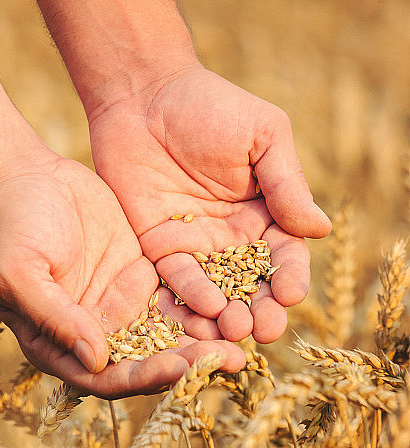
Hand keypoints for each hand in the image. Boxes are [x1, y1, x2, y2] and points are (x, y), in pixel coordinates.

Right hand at [0, 149, 245, 397]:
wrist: (21, 176)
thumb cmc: (9, 228)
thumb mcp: (20, 273)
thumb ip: (56, 317)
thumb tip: (97, 360)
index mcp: (63, 347)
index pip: (110, 377)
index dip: (147, 376)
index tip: (184, 367)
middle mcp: (98, 336)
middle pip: (149, 362)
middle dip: (190, 363)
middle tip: (232, 359)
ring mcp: (122, 308)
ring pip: (170, 334)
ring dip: (206, 338)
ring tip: (246, 335)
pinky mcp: (143, 278)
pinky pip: (179, 297)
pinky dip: (206, 303)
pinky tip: (237, 300)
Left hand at [88, 65, 331, 343]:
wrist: (145, 97)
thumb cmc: (212, 107)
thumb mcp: (263, 136)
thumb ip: (287, 184)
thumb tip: (320, 230)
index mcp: (267, 215)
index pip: (285, 257)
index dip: (291, 278)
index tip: (290, 295)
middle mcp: (234, 240)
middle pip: (253, 286)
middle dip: (261, 310)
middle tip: (264, 331)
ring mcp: (197, 249)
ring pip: (217, 293)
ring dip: (227, 316)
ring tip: (234, 331)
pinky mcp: (160, 251)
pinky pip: (177, 283)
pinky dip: (189, 300)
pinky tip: (202, 313)